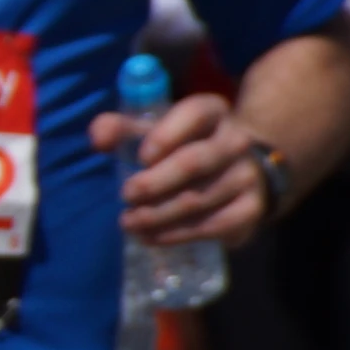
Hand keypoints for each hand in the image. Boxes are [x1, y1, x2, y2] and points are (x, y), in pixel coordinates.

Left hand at [89, 93, 266, 246]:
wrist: (236, 171)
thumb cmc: (181, 146)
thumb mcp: (153, 129)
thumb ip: (121, 129)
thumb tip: (98, 137)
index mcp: (212, 112)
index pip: (194, 114)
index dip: (165, 136)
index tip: (140, 158)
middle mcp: (236, 141)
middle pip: (193, 163)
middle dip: (154, 183)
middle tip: (126, 195)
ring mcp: (247, 176)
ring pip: (198, 199)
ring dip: (158, 215)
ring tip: (128, 222)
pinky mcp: (251, 209)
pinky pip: (212, 226)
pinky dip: (177, 234)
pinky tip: (150, 237)